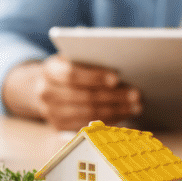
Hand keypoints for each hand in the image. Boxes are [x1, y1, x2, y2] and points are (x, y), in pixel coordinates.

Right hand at [2, 56, 141, 130]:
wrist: (47, 86)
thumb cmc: (69, 67)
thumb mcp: (74, 55)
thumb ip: (89, 54)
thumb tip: (115, 53)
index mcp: (49, 70)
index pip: (72, 75)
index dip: (94, 77)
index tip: (117, 78)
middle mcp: (46, 92)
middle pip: (84, 97)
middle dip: (113, 97)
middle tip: (136, 94)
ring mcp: (50, 112)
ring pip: (88, 114)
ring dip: (115, 111)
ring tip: (135, 106)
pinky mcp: (58, 126)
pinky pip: (88, 126)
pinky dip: (108, 121)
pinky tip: (124, 114)